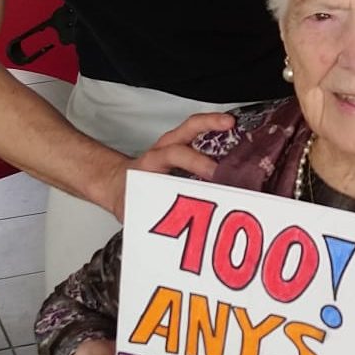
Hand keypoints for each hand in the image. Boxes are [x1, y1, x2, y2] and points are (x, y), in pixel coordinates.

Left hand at [105, 112, 234, 219]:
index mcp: (153, 161)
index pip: (176, 154)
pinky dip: (220, 134)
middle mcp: (166, 147)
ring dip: (217, 123)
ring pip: (196, 126)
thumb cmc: (131, 197)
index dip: (196, 162)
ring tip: (237, 125)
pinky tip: (236, 139)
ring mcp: (176, 143)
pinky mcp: (184, 146)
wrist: (118, 185)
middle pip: (189, 127)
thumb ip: (157, 214)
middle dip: (210, 124)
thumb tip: (176, 232)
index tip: (214, 173)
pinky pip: (203, 135)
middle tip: (231, 125)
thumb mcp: (138, 206)